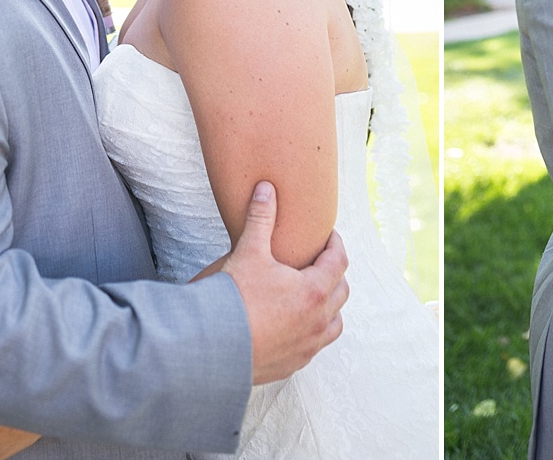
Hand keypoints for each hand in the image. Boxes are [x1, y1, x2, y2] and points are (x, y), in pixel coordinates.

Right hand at [221, 181, 348, 383]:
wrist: (211, 347)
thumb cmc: (231, 299)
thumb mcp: (248, 253)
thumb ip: (260, 218)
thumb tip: (266, 188)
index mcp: (313, 291)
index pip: (338, 261)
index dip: (335, 244)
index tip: (328, 236)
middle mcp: (317, 321)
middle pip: (341, 291)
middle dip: (334, 273)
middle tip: (321, 261)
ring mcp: (308, 345)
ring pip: (334, 323)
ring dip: (330, 306)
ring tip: (315, 295)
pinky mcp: (294, 363)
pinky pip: (316, 346)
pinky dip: (314, 331)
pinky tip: (298, 324)